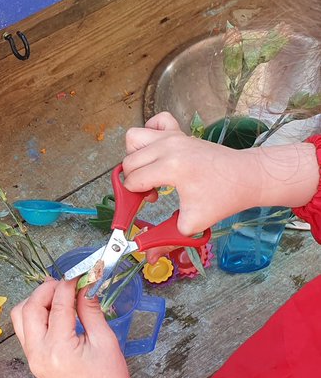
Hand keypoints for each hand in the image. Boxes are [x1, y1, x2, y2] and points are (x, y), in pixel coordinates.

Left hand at [12, 279, 161, 377]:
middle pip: (29, 308)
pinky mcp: (33, 362)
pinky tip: (55, 312)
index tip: (79, 274)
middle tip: (66, 282)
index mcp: (60, 349)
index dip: (68, 285)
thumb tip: (84, 285)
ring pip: (20, 318)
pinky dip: (35, 316)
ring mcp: (33, 359)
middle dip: (46, 289)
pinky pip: (25, 331)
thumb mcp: (106, 341)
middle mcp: (39, 354)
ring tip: (58, 297)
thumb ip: (90, 310)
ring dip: (36, 301)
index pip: (57, 305)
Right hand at [123, 112, 259, 234]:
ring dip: (135, 156)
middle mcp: (168, 147)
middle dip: (133, 179)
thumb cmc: (224, 198)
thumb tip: (148, 256)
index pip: (133, 180)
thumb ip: (166, 238)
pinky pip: (156, 122)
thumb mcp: (193, 222)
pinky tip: (158, 150)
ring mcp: (174, 136)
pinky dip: (151, 133)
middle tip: (152, 193)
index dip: (134, 196)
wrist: (247, 177)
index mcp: (170, 167)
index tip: (147, 203)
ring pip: (134, 138)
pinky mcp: (181, 133)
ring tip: (150, 171)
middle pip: (129, 160)